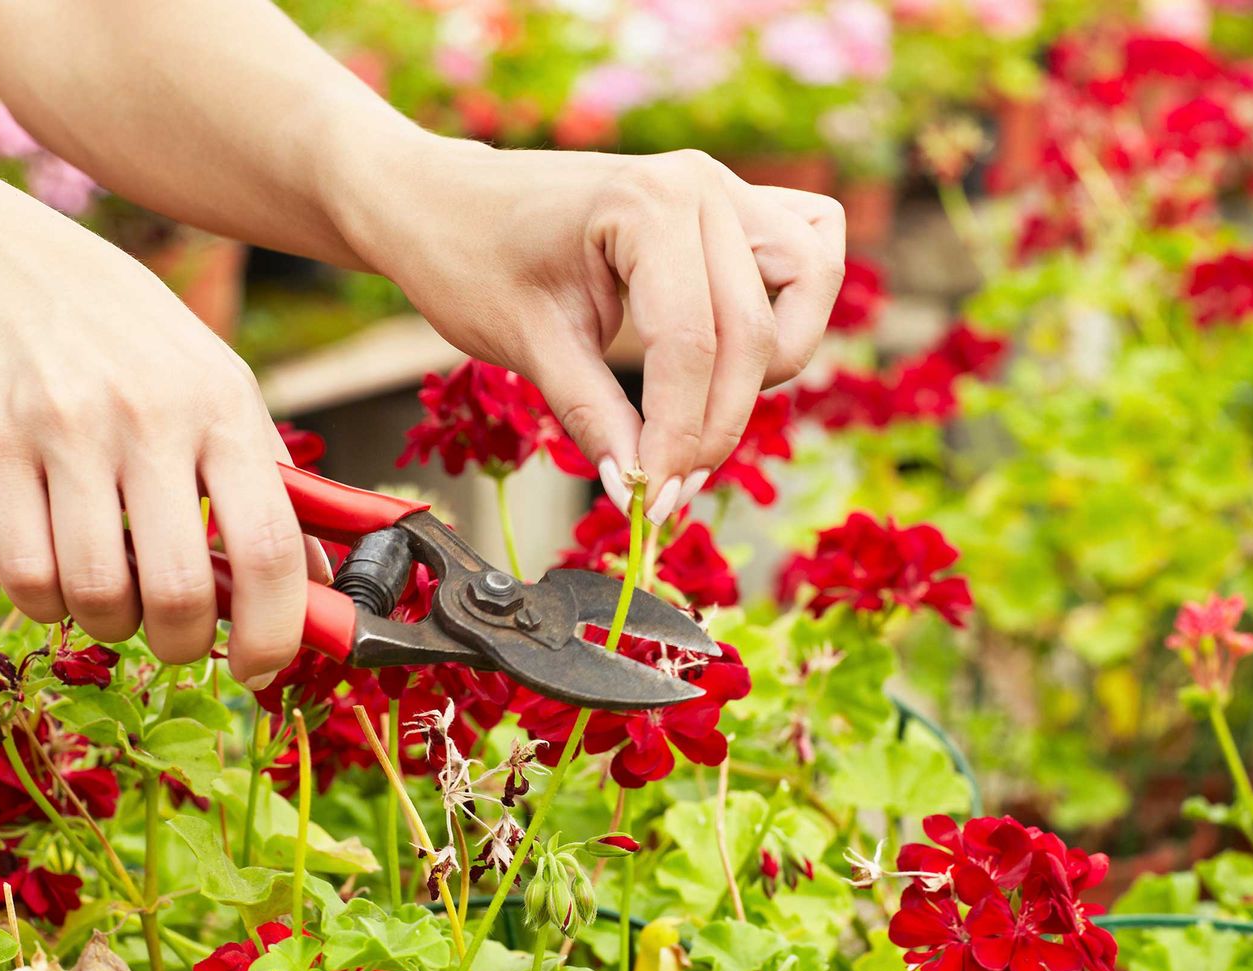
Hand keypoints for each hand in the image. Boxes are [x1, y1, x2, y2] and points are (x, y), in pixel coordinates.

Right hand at [0, 196, 323, 678]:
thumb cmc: (121, 335)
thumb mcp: (213, 381)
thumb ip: (265, 477)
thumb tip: (320, 581)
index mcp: (223, 407)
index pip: (271, 546)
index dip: (276, 631)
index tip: (262, 667)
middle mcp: (152, 419)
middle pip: (183, 590)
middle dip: (183, 644)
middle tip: (175, 637)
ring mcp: (68, 433)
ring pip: (97, 594)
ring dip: (110, 626)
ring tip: (112, 600)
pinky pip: (26, 574)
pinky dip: (46, 604)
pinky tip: (55, 581)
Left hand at [334, 138, 844, 520]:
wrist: (443, 200)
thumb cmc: (470, 257)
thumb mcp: (526, 345)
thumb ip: (593, 415)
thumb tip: (640, 487)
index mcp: (645, 205)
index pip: (690, 345)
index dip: (679, 437)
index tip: (652, 503)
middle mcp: (700, 184)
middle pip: (753, 332)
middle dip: (716, 424)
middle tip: (669, 486)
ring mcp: (725, 187)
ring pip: (807, 285)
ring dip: (771, 362)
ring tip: (702, 410)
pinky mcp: (734, 204)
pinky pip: (809, 249)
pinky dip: (795, 302)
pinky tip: (742, 348)